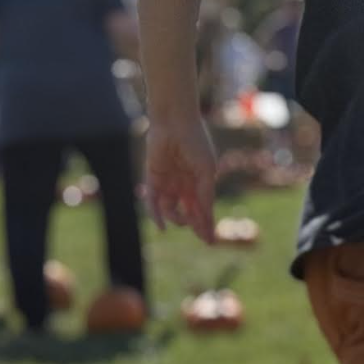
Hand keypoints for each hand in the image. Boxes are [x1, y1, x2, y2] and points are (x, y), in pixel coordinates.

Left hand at [142, 115, 217, 242]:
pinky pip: (153, 202)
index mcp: (200, 180)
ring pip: (171, 210)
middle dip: (196, 226)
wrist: (175, 122)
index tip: (211, 241)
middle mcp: (184, 184)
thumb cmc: (196, 142)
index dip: (208, 224)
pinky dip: (156, 215)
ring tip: (182, 222)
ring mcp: (168, 183)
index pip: (204, 207)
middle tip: (203, 240)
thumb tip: (206, 213)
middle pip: (189, 212)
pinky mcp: (152, 179)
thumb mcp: (206, 169)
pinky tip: (162, 226)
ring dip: (177, 219)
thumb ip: (205, 192)